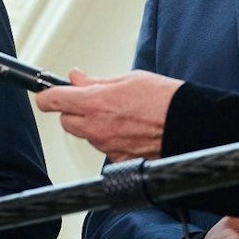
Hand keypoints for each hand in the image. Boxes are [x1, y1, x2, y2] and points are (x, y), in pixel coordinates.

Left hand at [34, 68, 181, 161]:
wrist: (192, 126)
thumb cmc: (166, 100)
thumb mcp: (128, 79)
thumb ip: (96, 82)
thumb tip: (76, 78)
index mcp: (96, 103)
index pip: (53, 100)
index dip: (46, 96)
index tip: (45, 94)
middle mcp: (97, 128)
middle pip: (66, 122)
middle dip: (73, 112)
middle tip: (89, 102)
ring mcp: (108, 147)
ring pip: (87, 136)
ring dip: (93, 126)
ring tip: (119, 116)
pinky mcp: (120, 160)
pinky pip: (105, 150)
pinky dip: (110, 141)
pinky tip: (128, 131)